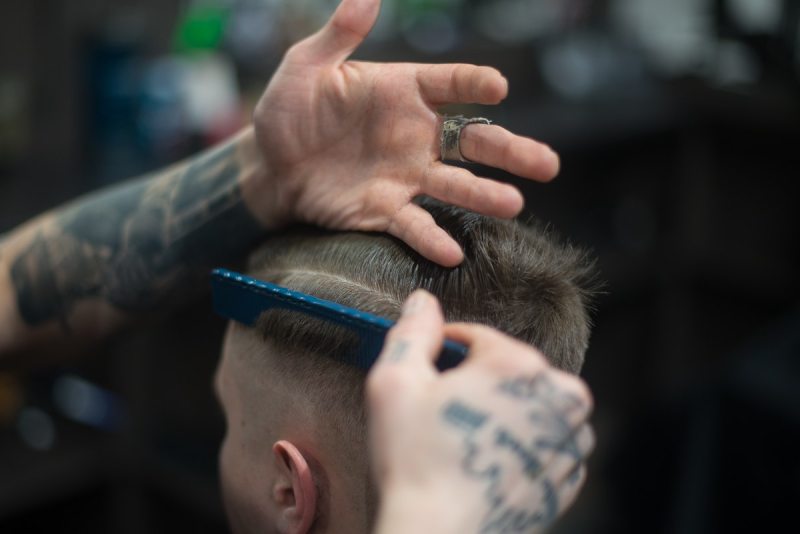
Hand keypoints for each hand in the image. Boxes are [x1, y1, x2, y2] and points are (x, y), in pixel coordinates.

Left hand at [250, 0, 559, 266]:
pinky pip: (413, 224)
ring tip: (514, 205)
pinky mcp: (385, 210)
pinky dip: (431, 238)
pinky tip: (452, 252)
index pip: (450, 83)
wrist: (270, 166)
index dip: (474, 84)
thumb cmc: (289, 110)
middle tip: (547, 165)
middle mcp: (416, 135)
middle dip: (509, 151)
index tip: (496, 88)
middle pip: (472, 141)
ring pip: (454, 186)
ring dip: (483, 195)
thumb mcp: (305, 66)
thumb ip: (339, 35)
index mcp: (403, 91)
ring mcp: (405, 175)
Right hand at [367, 290, 593, 533]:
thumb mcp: (395, 384)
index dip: (446, 351)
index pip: (479, 337)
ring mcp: (568, 442)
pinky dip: (524, 443)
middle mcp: (558, 398)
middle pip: (512, 369)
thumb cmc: (415, 461)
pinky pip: (548, 442)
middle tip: (444, 413)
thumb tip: (422, 300)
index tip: (428, 374)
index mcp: (519, 366)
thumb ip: (411, 333)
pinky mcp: (567, 478)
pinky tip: (489, 459)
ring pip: (536, 404)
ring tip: (468, 437)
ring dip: (508, 409)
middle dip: (480, 381)